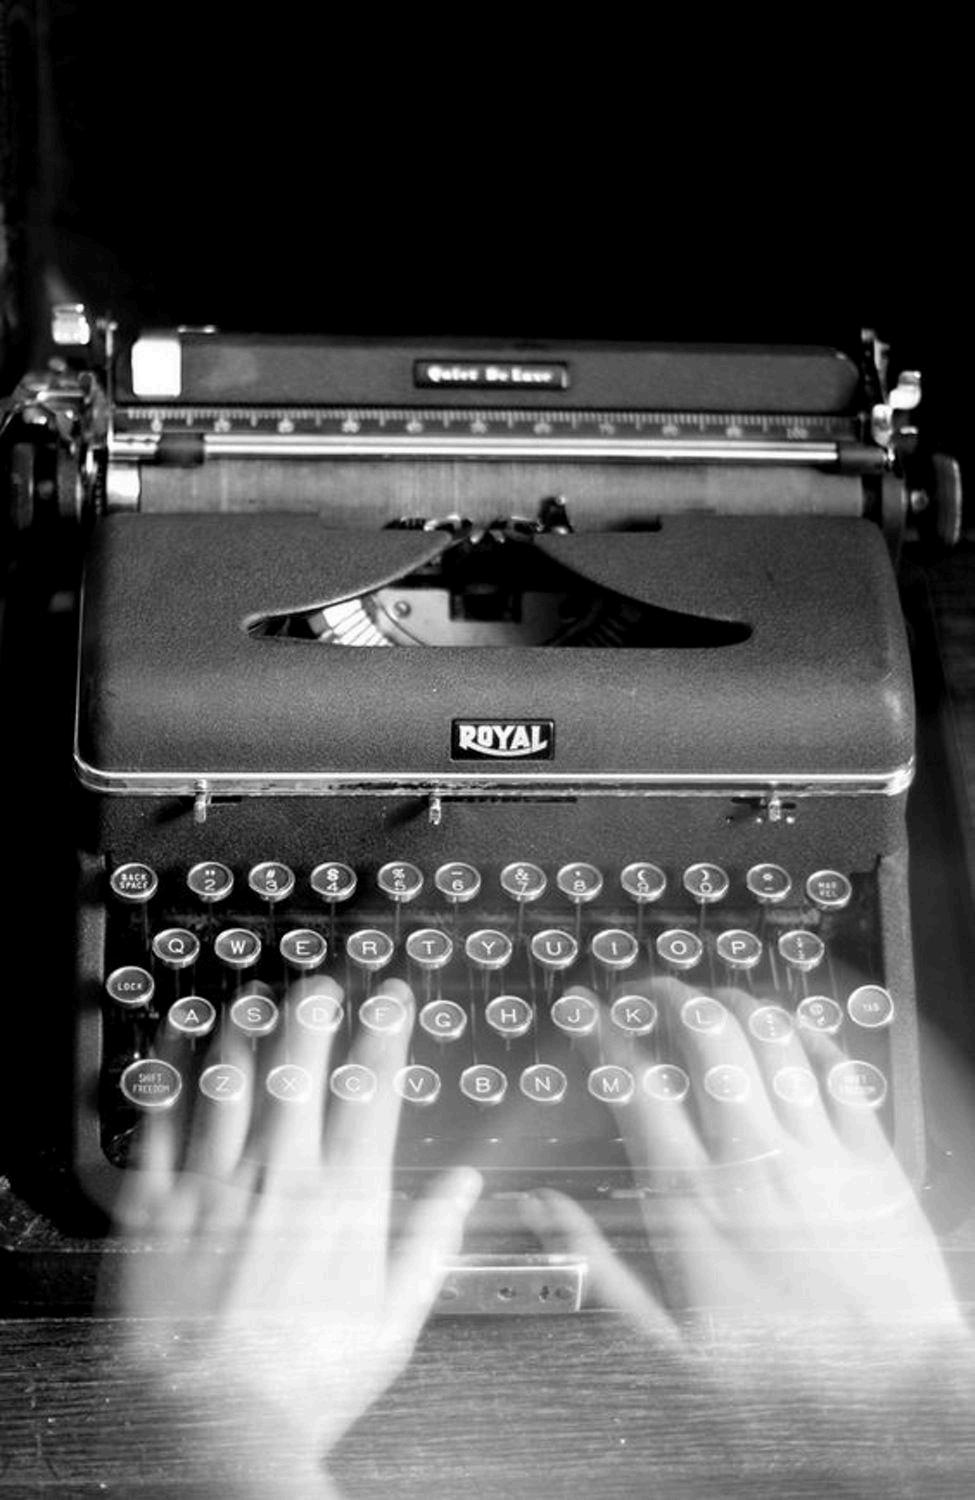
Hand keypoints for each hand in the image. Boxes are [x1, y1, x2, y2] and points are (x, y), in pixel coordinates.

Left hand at [104, 977, 480, 1494]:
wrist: (213, 1421)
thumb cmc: (307, 1380)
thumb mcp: (396, 1320)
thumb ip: (431, 1241)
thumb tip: (464, 1187)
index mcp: (345, 1197)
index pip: (371, 1089)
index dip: (385, 1032)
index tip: (393, 996)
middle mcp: (282, 1174)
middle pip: (299, 1067)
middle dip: (314, 1011)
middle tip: (321, 979)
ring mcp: (216, 1184)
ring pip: (231, 1080)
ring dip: (247, 1029)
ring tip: (255, 997)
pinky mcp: (159, 1206)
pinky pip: (163, 1121)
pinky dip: (172, 1073)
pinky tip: (178, 1042)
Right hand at [523, 977, 967, 1359]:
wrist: (888, 1397)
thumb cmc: (778, 1379)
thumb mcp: (665, 1343)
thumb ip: (598, 1267)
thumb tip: (540, 1211)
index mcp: (691, 1201)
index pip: (636, 1088)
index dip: (604, 1035)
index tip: (587, 1013)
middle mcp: (752, 1162)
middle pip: (707, 1040)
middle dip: (670, 996)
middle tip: (650, 988)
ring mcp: (817, 1153)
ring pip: (772, 1041)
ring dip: (735, 1003)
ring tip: (712, 997)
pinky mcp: (871, 1159)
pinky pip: (841, 1071)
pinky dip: (811, 1033)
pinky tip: (792, 1024)